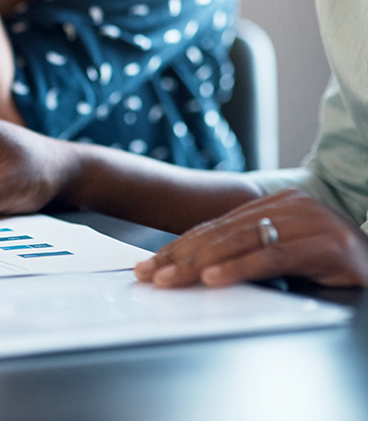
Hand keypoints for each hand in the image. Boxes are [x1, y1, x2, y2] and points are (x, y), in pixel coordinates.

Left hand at [135, 189, 367, 288]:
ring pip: (240, 242)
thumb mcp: (286, 258)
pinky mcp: (326, 245)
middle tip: (149, 274)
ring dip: (198, 263)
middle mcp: (290, 205)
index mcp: (276, 204)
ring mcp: (310, 221)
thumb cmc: (336, 269)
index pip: (216, 227)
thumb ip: (249, 256)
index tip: (151, 264)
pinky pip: (272, 257)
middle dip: (180, 255)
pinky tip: (212, 280)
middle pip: (221, 232)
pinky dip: (238, 269)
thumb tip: (196, 272)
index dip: (180, 245)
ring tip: (170, 279)